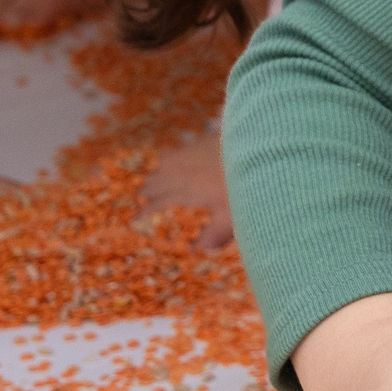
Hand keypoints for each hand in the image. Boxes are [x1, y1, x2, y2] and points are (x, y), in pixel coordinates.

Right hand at [142, 132, 234, 249]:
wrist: (256, 149)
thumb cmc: (244, 186)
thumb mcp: (232, 217)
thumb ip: (217, 234)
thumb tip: (203, 250)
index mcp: (184, 191)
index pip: (158, 202)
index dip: (145, 210)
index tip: (135, 217)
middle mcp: (181, 171)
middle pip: (157, 181)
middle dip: (147, 191)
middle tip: (139, 197)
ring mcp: (190, 153)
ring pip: (164, 164)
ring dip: (156, 173)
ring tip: (152, 179)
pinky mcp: (202, 141)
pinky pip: (177, 151)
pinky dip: (170, 158)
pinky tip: (175, 159)